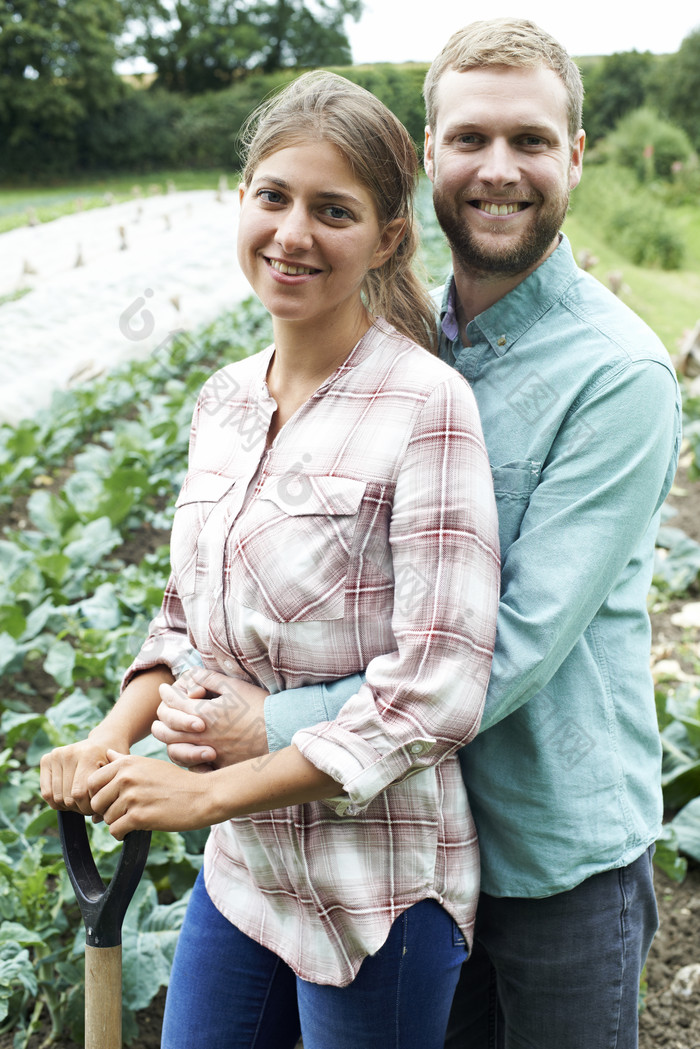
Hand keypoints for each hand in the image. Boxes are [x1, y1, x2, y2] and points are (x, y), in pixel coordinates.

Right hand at [40, 734, 123, 814]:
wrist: (104, 741)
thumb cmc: (112, 762)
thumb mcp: (117, 774)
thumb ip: (109, 794)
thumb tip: (96, 819)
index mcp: (88, 754)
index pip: (80, 794)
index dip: (89, 807)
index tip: (99, 806)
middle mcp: (69, 753)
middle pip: (67, 797)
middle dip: (81, 808)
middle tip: (91, 805)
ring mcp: (56, 755)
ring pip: (56, 797)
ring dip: (69, 806)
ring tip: (82, 801)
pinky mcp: (47, 759)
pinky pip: (46, 793)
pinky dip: (57, 802)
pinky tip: (69, 798)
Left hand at [88, 750, 214, 839]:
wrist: (203, 795)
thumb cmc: (177, 781)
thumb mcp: (150, 764)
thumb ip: (125, 761)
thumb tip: (108, 753)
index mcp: (127, 763)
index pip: (91, 782)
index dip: (97, 794)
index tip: (109, 800)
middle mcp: (126, 777)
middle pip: (96, 802)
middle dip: (106, 810)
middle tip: (123, 812)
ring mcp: (132, 797)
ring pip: (106, 818)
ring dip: (118, 822)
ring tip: (135, 818)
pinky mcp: (139, 817)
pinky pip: (115, 831)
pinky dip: (122, 834)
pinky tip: (135, 828)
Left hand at [151, 668, 269, 770]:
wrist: (280, 731)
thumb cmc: (259, 705)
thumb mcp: (234, 687)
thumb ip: (209, 679)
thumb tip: (191, 673)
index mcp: (203, 713)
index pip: (173, 703)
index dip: (166, 694)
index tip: (164, 689)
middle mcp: (201, 735)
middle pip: (166, 731)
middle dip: (161, 720)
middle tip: (160, 714)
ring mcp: (209, 753)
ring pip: (175, 752)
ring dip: (168, 741)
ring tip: (168, 734)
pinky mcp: (218, 766)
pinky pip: (192, 768)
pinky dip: (186, 761)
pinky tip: (188, 753)